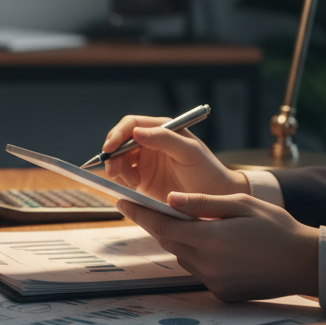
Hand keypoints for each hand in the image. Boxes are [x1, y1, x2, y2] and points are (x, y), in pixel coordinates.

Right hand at [101, 115, 249, 203]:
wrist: (216, 199)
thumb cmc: (208, 171)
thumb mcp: (190, 152)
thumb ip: (165, 138)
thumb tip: (136, 132)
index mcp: (161, 129)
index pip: (131, 125)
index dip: (117, 134)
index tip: (109, 148)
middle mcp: (150, 142)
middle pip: (120, 142)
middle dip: (113, 155)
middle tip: (113, 171)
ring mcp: (145, 161)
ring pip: (118, 160)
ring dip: (118, 170)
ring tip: (133, 182)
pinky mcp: (142, 179)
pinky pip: (122, 176)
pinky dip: (122, 181)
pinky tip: (135, 187)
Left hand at [116, 192, 319, 301]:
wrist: (305, 263)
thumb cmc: (276, 228)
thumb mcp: (240, 204)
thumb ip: (202, 203)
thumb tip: (169, 199)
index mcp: (210, 238)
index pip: (162, 225)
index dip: (139, 213)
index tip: (122, 202)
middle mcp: (207, 264)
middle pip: (169, 241)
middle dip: (160, 224)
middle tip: (153, 208)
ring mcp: (214, 282)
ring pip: (182, 256)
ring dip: (181, 241)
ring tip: (193, 225)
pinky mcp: (221, 294)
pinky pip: (198, 271)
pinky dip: (198, 257)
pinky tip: (214, 246)